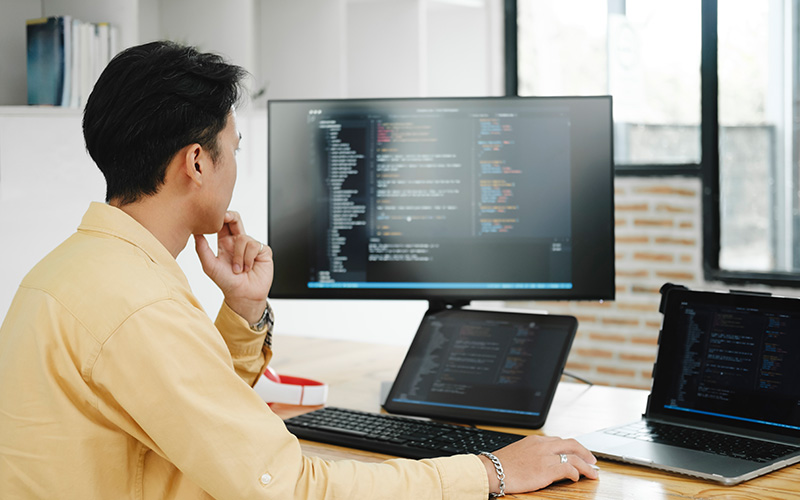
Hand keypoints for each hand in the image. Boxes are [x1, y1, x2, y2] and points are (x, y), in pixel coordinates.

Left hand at [194, 211, 273, 323]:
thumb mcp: (210, 266)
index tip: (213, 216)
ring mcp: (252, 246)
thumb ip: (202, 248)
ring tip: (238, 269)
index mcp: (225, 243)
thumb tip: (195, 232)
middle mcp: (239, 242)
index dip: (220, 217)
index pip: (223, 224)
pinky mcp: (263, 251)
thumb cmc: (226, 283)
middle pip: (236, 220)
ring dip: (239, 256)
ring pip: (244, 238)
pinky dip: (248, 259)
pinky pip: (254, 246)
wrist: (243, 296)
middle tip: (225, 217)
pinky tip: (248, 268)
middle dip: (231, 216)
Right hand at [479, 435, 598, 494]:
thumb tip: (541, 460)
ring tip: (592, 473)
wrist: (492, 470)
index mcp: (536, 440)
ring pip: (574, 457)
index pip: (560, 440)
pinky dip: (576, 473)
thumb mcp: (519, 452)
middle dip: (586, 452)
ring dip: (586, 466)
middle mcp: (543, 445)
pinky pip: (569, 469)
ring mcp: (546, 457)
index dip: (573, 447)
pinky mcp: (547, 470)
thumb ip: (533, 452)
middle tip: (593, 460)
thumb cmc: (501, 464)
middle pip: (572, 444)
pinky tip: (576, 478)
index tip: (578, 453)